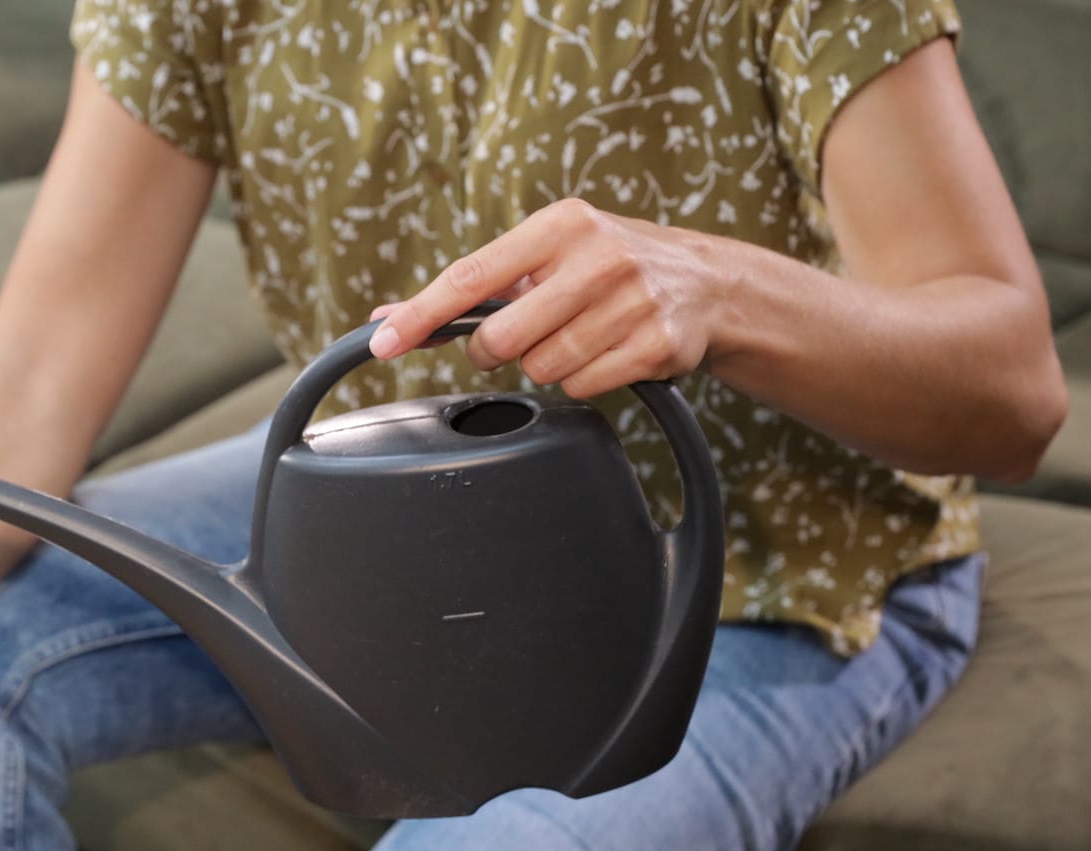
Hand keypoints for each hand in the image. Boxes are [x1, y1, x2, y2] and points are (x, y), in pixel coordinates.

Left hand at [368, 198, 723, 398]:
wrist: (708, 283)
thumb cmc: (605, 267)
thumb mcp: (545, 256)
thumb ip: (469, 287)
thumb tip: (386, 317)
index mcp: (559, 225)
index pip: (471, 275)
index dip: (421, 314)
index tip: (382, 342)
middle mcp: (597, 256)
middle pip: (502, 338)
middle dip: (498, 350)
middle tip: (524, 335)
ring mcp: (631, 300)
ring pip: (542, 368)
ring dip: (547, 365)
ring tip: (577, 336)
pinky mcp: (657, 344)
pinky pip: (584, 386)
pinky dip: (584, 380)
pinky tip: (606, 353)